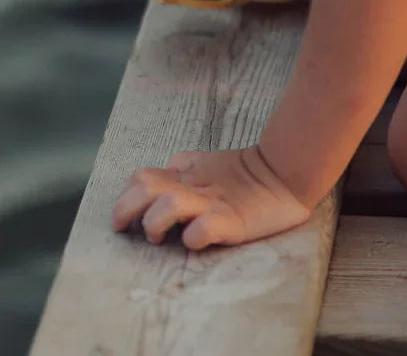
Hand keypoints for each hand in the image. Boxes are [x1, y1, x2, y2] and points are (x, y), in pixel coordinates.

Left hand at [111, 145, 310, 249]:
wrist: (283, 174)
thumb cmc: (241, 176)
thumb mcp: (204, 167)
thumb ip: (179, 171)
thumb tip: (154, 179)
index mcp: (184, 174)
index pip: (140, 178)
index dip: (126, 197)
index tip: (125, 217)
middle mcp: (193, 187)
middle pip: (144, 187)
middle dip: (124, 207)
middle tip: (123, 228)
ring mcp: (212, 203)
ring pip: (168, 203)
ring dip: (155, 221)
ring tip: (158, 237)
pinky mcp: (232, 221)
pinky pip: (203, 229)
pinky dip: (193, 236)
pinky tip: (194, 240)